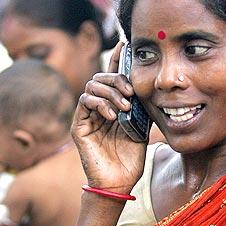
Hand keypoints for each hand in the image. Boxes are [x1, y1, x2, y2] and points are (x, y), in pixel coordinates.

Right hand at [71, 42, 147, 192]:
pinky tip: (112, 115)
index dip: (116, 59)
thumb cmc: (131, 156)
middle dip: (117, 79)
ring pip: (92, 86)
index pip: (112, 77)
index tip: (124, 44)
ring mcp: (87, 116)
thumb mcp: (141, 127)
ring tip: (125, 107)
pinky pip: (85, 102)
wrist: (120, 181)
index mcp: (113, 106)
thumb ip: (140, 107)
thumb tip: (147, 85)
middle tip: (131, 91)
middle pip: (101, 78)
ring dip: (110, 92)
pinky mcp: (78, 126)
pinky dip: (100, 103)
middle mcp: (99, 108)